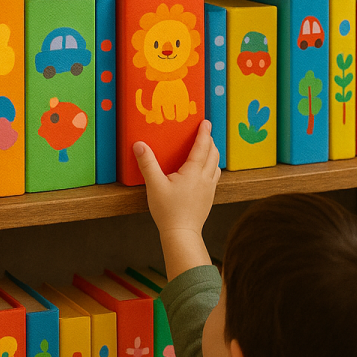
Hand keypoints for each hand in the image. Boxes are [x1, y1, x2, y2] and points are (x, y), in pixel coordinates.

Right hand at [134, 119, 220, 241]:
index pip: (202, 146)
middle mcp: (205, 177)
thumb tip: (139, 145)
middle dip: (210, 140)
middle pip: (213, 153)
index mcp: (193, 172)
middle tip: (206, 132)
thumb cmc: (168, 211)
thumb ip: (147, 164)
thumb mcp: (154, 185)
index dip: (204, 133)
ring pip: (216, 164)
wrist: (182, 234)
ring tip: (208, 147)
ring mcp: (209, 187)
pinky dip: (213, 166)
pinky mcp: (209, 196)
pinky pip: (215, 175)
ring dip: (214, 153)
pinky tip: (207, 169)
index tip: (206, 122)